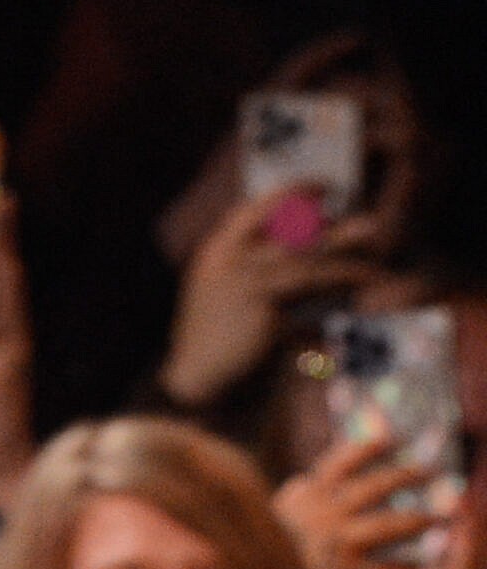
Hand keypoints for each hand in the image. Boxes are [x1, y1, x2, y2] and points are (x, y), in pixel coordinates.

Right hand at [158, 190, 382, 408]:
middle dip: (309, 204)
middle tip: (339, 190)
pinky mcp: (261, 301)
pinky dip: (343, 275)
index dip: (279, 196)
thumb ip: (267, 294)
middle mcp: (225, 259)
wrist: (196, 381)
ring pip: (301, 249)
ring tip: (372, 229)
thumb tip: (314, 293)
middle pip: (275, 222)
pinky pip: (311, 281)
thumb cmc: (217, 350)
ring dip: (342, 239)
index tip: (310, 187)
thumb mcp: (233, 308)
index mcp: (215, 256)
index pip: (247, 213)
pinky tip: (367, 277)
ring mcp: (242, 277)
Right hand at [275, 434, 451, 568]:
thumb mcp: (275, 512)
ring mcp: (334, 541)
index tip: (390, 438)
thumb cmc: (266, 549)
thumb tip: (309, 478)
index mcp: (304, 494)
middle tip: (427, 471)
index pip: (339, 462)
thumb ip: (298, 498)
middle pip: (372, 486)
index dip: (366, 448)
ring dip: (416, 520)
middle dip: (404, 476)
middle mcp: (321, 511)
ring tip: (436, 519)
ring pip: (387, 525)